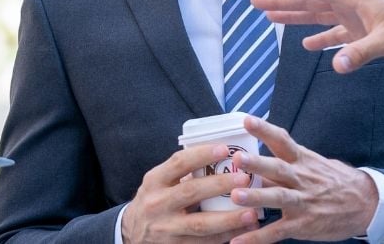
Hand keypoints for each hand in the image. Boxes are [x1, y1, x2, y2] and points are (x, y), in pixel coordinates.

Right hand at [120, 144, 261, 242]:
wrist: (131, 234)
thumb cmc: (154, 201)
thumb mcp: (159, 183)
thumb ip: (182, 173)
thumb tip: (220, 157)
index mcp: (154, 181)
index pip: (178, 163)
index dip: (201, 155)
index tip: (224, 149)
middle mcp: (157, 204)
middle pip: (191, 192)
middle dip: (220, 184)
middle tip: (245, 178)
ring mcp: (166, 228)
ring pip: (201, 224)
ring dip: (229, 218)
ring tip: (252, 213)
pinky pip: (204, 243)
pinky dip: (226, 237)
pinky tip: (243, 231)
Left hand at [227, 117, 377, 243]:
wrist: (367, 204)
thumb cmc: (336, 181)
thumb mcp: (316, 164)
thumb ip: (290, 161)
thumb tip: (262, 156)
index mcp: (302, 161)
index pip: (282, 141)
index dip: (265, 130)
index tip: (247, 120)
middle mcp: (301, 179)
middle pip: (278, 168)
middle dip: (257, 163)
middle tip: (238, 158)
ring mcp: (302, 202)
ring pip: (278, 197)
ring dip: (256, 197)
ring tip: (236, 196)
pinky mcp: (303, 224)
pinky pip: (277, 231)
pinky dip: (257, 237)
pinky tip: (238, 242)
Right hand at [254, 0, 383, 72]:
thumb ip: (361, 53)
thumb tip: (335, 66)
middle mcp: (351, 4)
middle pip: (310, 1)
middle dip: (282, 1)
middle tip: (255, 1)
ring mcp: (357, 18)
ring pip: (318, 16)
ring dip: (296, 18)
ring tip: (270, 19)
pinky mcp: (364, 32)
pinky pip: (335, 34)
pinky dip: (321, 39)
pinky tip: (307, 47)